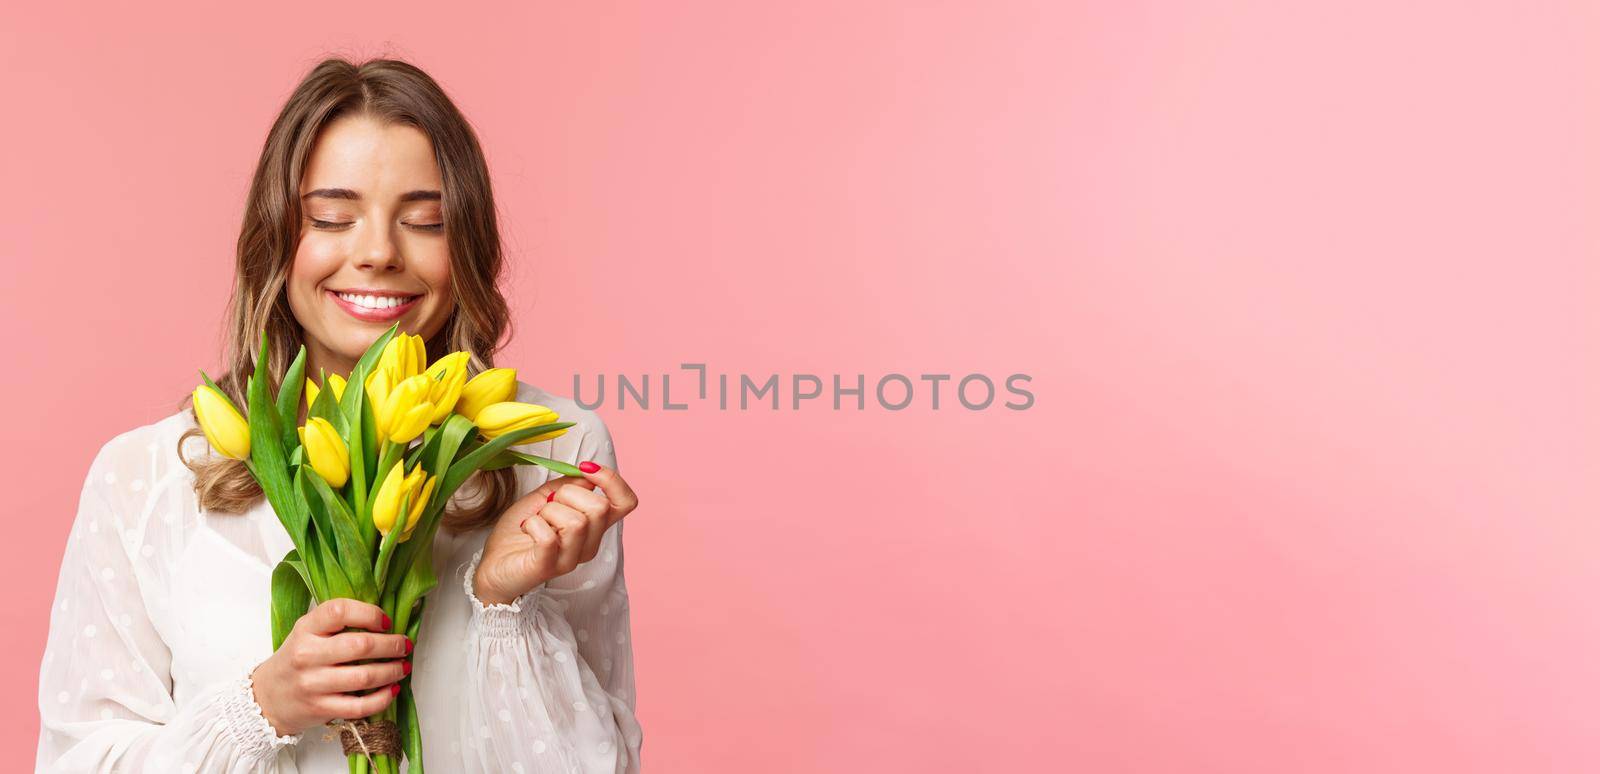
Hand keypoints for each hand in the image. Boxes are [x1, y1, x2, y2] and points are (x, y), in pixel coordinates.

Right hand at [249, 598, 412, 736]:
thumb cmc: (295, 660)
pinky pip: (359, 706)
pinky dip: (382, 699)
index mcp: (306, 628)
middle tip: (405, 645)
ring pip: (364, 677)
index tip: (386, 622)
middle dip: (392, 645)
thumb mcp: (307, 632)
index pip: (339, 611)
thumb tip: (384, 619)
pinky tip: (391, 690)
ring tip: (403, 667)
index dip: (369, 614)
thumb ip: (336, 622)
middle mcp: (307, 654)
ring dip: (392, 671)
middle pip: (360, 646)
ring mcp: (313, 684)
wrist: (266, 698)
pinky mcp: (320, 708)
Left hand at [473, 462, 640, 605]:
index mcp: (593, 526)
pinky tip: (527, 528)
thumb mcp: (544, 497)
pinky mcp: (548, 567)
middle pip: (599, 508)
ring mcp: (570, 559)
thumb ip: (567, 485)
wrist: (495, 565)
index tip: (586, 469)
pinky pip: (549, 538)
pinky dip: (533, 524)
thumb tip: (585, 474)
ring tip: (536, 519)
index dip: (612, 480)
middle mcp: (588, 545)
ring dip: (548, 511)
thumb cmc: (520, 532)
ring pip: (576, 522)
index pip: (626, 502)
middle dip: (568, 494)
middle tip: (547, 504)